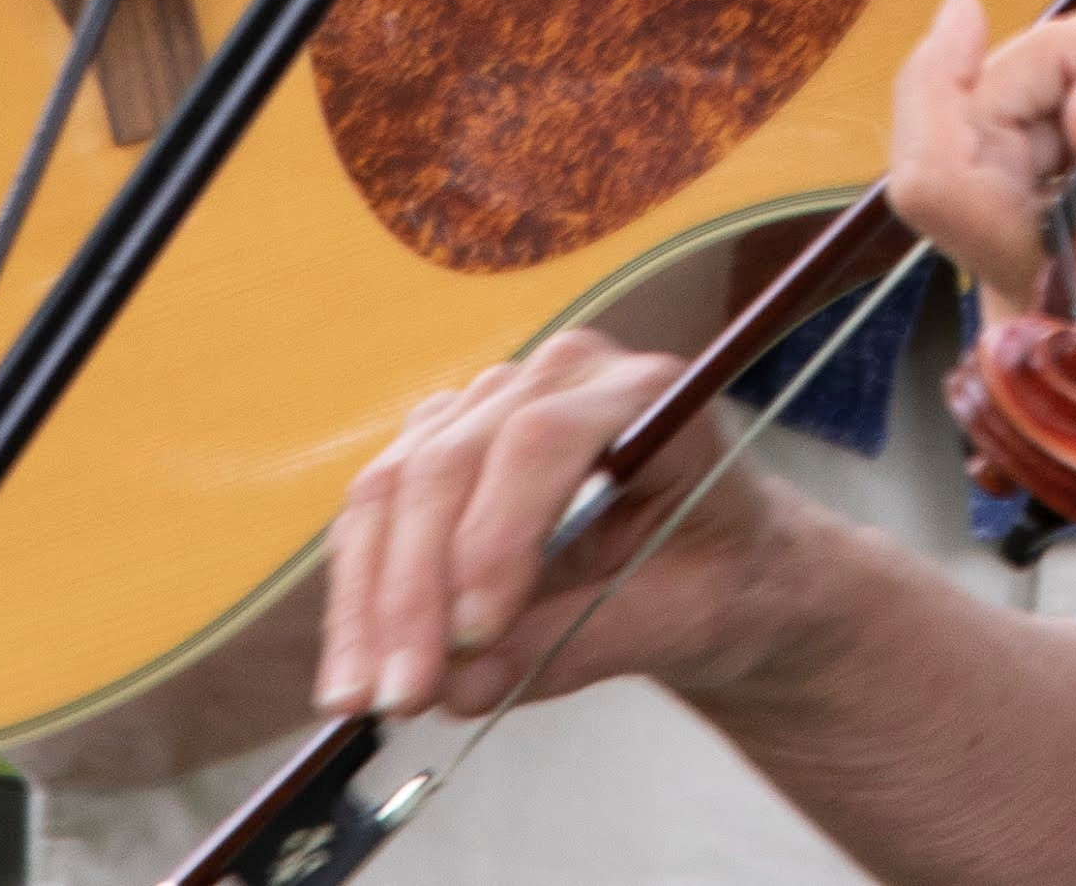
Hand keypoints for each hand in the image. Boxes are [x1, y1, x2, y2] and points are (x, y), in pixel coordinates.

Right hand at [315, 333, 779, 723]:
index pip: (542, 440)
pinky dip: (359, 596)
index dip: (495, 536)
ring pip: (398, 485)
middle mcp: (558, 375)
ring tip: (360, 700)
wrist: (724, 559)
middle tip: (402, 696)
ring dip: (370, 600)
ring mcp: (492, 402)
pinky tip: (352, 670)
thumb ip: (578, 642)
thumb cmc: (722, 577)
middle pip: (454, 461)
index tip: (472, 635)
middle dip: (417, 589)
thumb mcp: (682, 619)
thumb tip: (462, 685)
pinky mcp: (444, 445)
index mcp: (644, 391)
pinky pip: (379, 514)